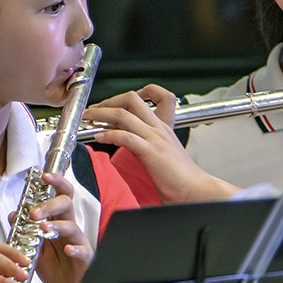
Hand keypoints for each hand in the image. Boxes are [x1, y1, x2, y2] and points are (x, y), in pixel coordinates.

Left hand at [19, 171, 91, 282]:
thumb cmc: (56, 268)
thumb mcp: (36, 249)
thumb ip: (26, 232)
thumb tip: (12, 214)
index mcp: (58, 222)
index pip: (59, 196)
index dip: (55, 183)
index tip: (44, 176)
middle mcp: (69, 228)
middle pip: (66, 204)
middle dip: (50, 204)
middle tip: (34, 213)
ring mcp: (78, 242)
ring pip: (72, 226)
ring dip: (57, 225)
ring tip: (44, 229)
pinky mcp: (84, 259)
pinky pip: (83, 250)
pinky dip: (75, 249)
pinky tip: (67, 250)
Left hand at [86, 86, 237, 202]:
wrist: (195, 189)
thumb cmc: (179, 177)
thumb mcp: (162, 152)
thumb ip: (147, 142)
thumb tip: (126, 138)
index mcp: (163, 126)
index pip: (155, 94)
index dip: (133, 93)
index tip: (115, 102)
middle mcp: (158, 127)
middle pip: (132, 99)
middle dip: (108, 100)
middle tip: (94, 109)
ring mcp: (154, 138)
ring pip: (123, 114)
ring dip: (101, 113)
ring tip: (88, 117)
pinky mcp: (151, 152)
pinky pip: (125, 137)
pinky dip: (109, 135)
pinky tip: (99, 137)